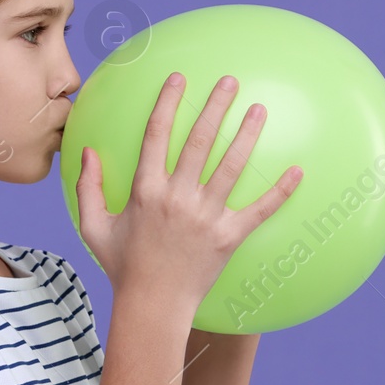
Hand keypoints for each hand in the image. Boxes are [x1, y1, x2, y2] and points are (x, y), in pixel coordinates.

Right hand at [75, 72, 302, 314]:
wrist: (153, 305)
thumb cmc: (124, 266)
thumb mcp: (95, 226)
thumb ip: (88, 187)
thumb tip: (86, 151)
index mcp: (146, 190)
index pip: (157, 135)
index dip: (168, 103)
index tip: (178, 79)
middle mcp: (177, 197)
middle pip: (200, 141)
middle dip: (215, 106)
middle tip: (230, 81)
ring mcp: (206, 216)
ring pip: (231, 166)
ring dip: (247, 135)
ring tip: (260, 109)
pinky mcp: (229, 237)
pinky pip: (259, 210)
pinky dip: (280, 192)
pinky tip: (297, 171)